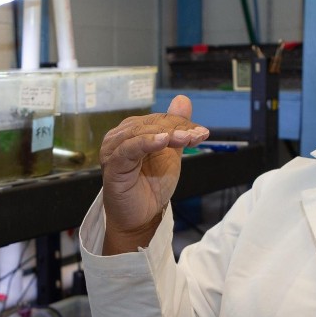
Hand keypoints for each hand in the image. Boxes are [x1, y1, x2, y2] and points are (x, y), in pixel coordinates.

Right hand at [99, 95, 208, 254]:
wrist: (141, 217)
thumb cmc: (151, 186)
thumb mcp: (170, 153)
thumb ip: (176, 128)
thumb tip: (182, 99)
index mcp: (133, 131)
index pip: (160, 119)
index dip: (182, 123)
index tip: (202, 132)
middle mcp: (121, 136)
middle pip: (152, 123)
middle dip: (178, 128)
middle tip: (197, 135)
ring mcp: (115, 149)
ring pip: (142, 132)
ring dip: (167, 134)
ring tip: (186, 139)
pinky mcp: (114, 164)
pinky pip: (130, 148)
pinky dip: (147, 142)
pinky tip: (164, 141)